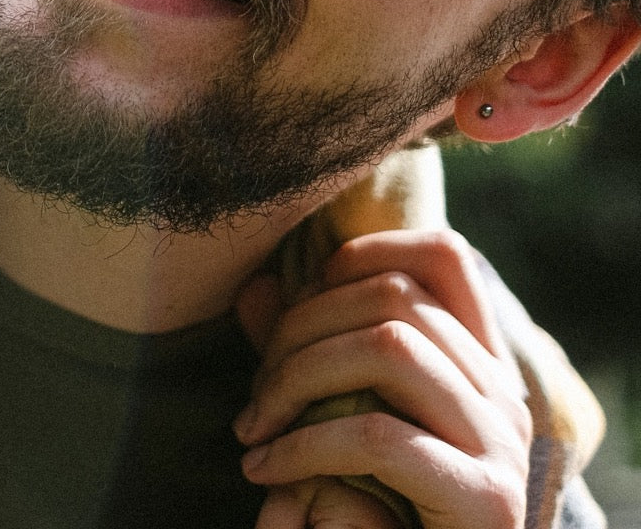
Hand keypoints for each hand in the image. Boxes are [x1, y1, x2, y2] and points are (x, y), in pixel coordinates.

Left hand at [235, 230, 531, 528]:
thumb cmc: (372, 502)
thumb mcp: (336, 412)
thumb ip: (303, 351)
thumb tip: (252, 288)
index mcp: (481, 362)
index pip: (444, 255)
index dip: (362, 255)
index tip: (298, 303)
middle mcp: (504, 392)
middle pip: (396, 296)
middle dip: (302, 326)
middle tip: (256, 387)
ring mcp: (502, 444)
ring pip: (390, 349)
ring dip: (297, 379)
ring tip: (254, 426)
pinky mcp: (486, 501)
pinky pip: (379, 438)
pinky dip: (304, 445)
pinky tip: (265, 469)